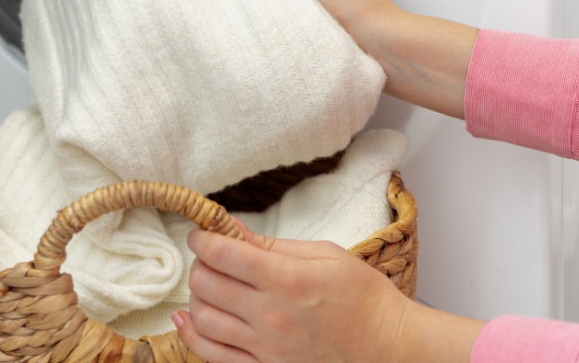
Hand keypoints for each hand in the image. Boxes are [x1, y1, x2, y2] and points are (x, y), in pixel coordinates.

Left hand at [173, 223, 483, 362]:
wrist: (391, 349)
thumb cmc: (365, 298)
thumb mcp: (325, 255)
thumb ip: (271, 245)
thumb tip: (231, 227)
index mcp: (287, 279)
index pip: (221, 253)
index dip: (202, 238)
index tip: (203, 233)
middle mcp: (271, 315)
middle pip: (206, 283)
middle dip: (201, 264)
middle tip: (213, 258)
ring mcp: (266, 347)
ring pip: (203, 318)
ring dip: (198, 297)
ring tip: (212, 287)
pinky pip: (212, 354)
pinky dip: (191, 335)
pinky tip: (187, 319)